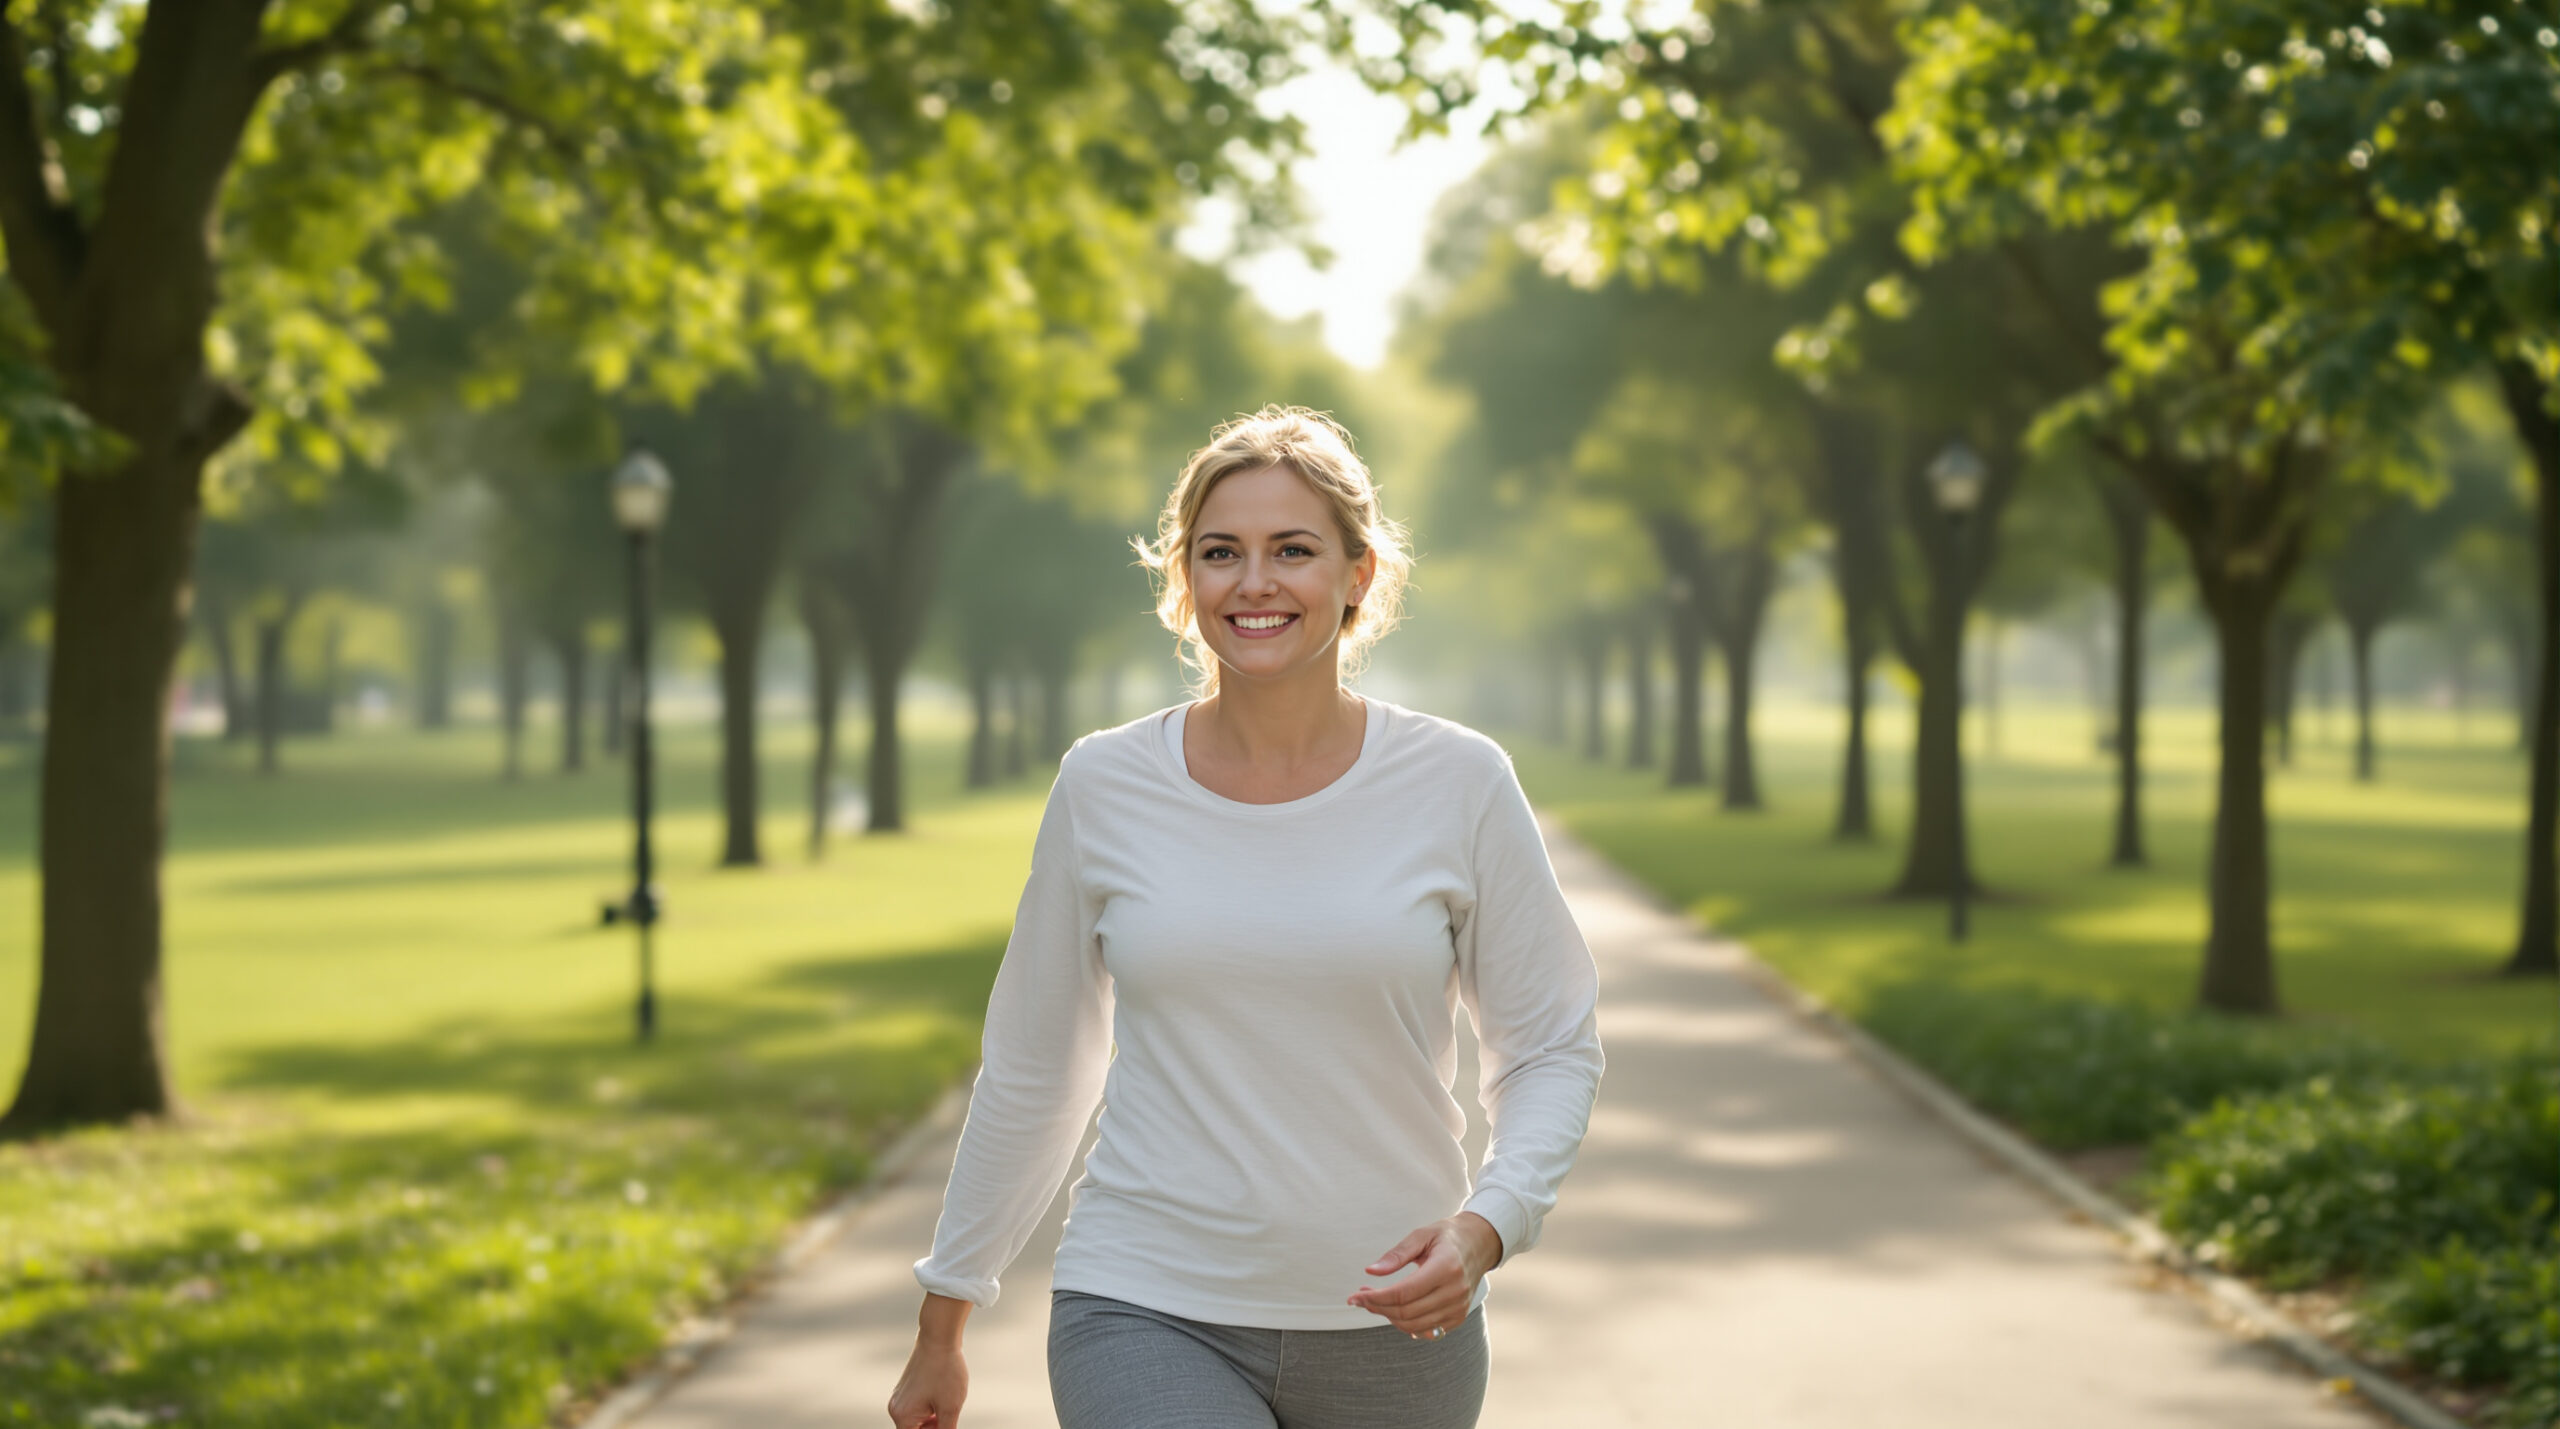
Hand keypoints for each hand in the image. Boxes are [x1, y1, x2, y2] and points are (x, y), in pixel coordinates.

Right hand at [887, 1294, 970, 1426]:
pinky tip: (943, 1395)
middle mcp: (896, 1408)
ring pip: (917, 1420)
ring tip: (948, 1404)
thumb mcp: (951, 1407)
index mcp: (903, 1416)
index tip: (945, 1424)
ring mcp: (899, 1397)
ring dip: (933, 1420)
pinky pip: (917, 1408)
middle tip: (949, 1417)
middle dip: (934, 1428)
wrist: (938, 1338)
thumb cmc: (945, 1371)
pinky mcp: (906, 1388)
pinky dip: (931, 1408)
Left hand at [1345, 1211, 1502, 1340]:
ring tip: (1374, 1302)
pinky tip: (1395, 1312)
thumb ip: (1396, 1254)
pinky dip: (1407, 1325)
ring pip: (1414, 1326)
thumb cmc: (1446, 1237)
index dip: (1375, 1297)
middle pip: (1406, 1312)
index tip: (1355, 1295)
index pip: (1404, 1293)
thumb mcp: (1422, 1235)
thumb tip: (1371, 1271)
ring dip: (1388, 1317)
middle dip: (1377, 1307)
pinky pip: (1427, 1331)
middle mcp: (1455, 1291)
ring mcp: (1459, 1308)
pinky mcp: (1459, 1317)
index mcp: (1446, 1267)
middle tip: (1360, 1297)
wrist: (1479, 1245)